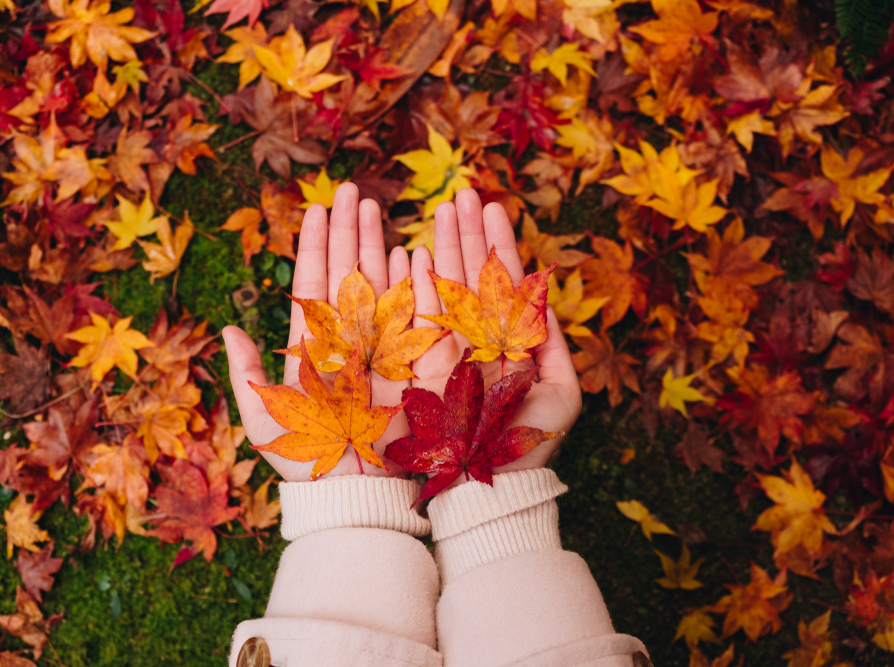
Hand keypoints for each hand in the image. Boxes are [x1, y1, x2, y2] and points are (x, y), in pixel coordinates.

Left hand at [223, 183, 409, 481]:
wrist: (353, 493)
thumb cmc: (306, 462)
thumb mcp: (264, 417)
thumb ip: (247, 373)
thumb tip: (226, 328)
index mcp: (312, 344)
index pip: (313, 281)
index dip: (315, 243)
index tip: (317, 207)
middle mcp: (346, 337)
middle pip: (346, 270)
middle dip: (348, 229)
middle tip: (350, 188)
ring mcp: (379, 344)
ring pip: (378, 282)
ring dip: (376, 242)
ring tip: (375, 205)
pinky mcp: (408, 362)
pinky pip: (411, 312)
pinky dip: (411, 281)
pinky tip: (410, 250)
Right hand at [410, 188, 581, 472]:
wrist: (490, 485)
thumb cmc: (530, 444)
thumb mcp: (561, 392)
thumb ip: (553, 342)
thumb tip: (544, 296)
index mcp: (508, 339)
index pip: (502, 281)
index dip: (497, 243)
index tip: (490, 205)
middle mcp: (476, 337)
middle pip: (471, 274)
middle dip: (466, 232)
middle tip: (461, 192)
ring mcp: (447, 347)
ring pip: (444, 287)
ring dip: (443, 247)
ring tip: (441, 208)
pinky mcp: (421, 364)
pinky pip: (416, 318)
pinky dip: (415, 286)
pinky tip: (412, 251)